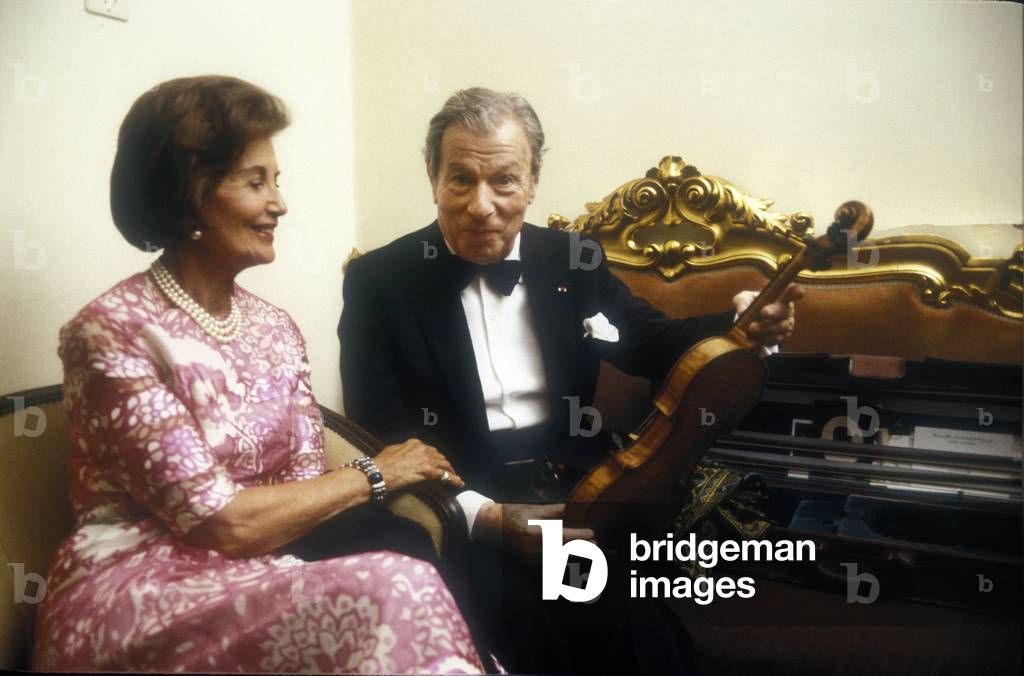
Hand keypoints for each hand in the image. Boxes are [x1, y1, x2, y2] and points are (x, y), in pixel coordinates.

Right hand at [372, 438, 463, 492]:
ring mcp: (425, 460)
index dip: (435, 458)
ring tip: (454, 478)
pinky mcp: (426, 471)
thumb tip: (405, 454)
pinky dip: (453, 479)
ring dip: (450, 472)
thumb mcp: (392, 451)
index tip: (437, 463)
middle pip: (439, 457)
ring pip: (444, 465)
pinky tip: (458, 483)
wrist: (375, 474)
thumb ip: (402, 450)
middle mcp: (421, 449)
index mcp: (413, 443)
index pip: (430, 450)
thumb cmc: (380, 465)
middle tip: (448, 472)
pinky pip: (444, 475)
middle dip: (444, 465)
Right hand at [473, 502, 595, 564]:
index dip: (581, 536)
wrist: (493, 527)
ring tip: (591, 556)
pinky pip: (551, 568)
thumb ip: (557, 511)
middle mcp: (536, 550)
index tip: (592, 534)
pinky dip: (564, 566)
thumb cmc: (515, 514)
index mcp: (538, 533)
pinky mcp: (531, 565)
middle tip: (597, 546)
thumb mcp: (536, 509)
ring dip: (576, 560)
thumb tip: (576, 507)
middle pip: (566, 553)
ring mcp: (533, 560)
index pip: (565, 537)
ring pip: (561, 563)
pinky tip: (574, 563)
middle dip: (583, 550)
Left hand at [733, 283, 803, 348]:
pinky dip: (763, 339)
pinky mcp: (783, 338)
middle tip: (764, 312)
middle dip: (774, 312)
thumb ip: (742, 302)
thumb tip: (743, 312)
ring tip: (751, 329)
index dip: (795, 292)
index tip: (800, 291)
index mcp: (781, 297)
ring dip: (765, 329)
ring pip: (779, 328)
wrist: (751, 323)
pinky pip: (775, 340)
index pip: (790, 293)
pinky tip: (753, 338)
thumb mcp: (743, 299)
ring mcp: (787, 325)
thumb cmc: (750, 305)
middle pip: (784, 311)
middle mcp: (787, 310)